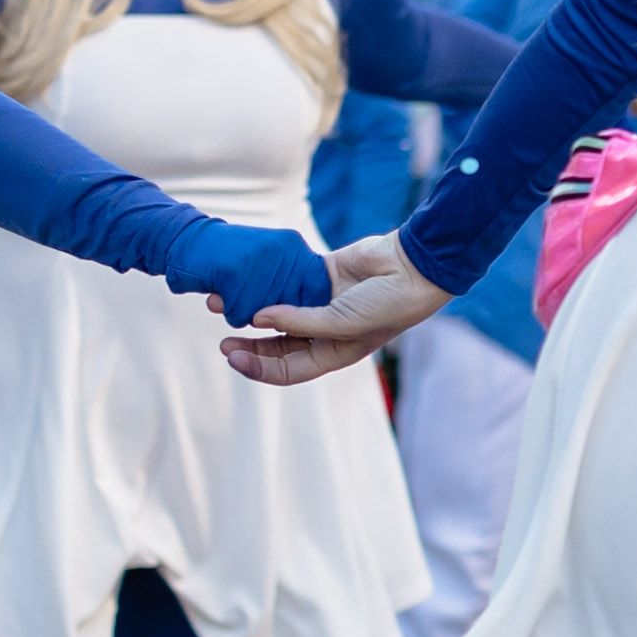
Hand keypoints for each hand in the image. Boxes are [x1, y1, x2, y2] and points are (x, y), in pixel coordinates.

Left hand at [226, 239, 452, 388]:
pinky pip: (289, 281)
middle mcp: (325, 333)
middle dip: (249, 345)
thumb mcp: (344, 322)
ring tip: (224, 302)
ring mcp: (322, 304)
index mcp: (333, 353)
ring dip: (252, 310)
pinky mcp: (321, 276)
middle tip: (222, 338)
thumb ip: (301, 321)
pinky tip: (248, 278)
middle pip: (277, 346)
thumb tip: (258, 315)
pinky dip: (269, 281)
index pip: (287, 370)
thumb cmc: (388, 304)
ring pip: (278, 313)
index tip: (231, 355)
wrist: (414, 266)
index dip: (257, 367)